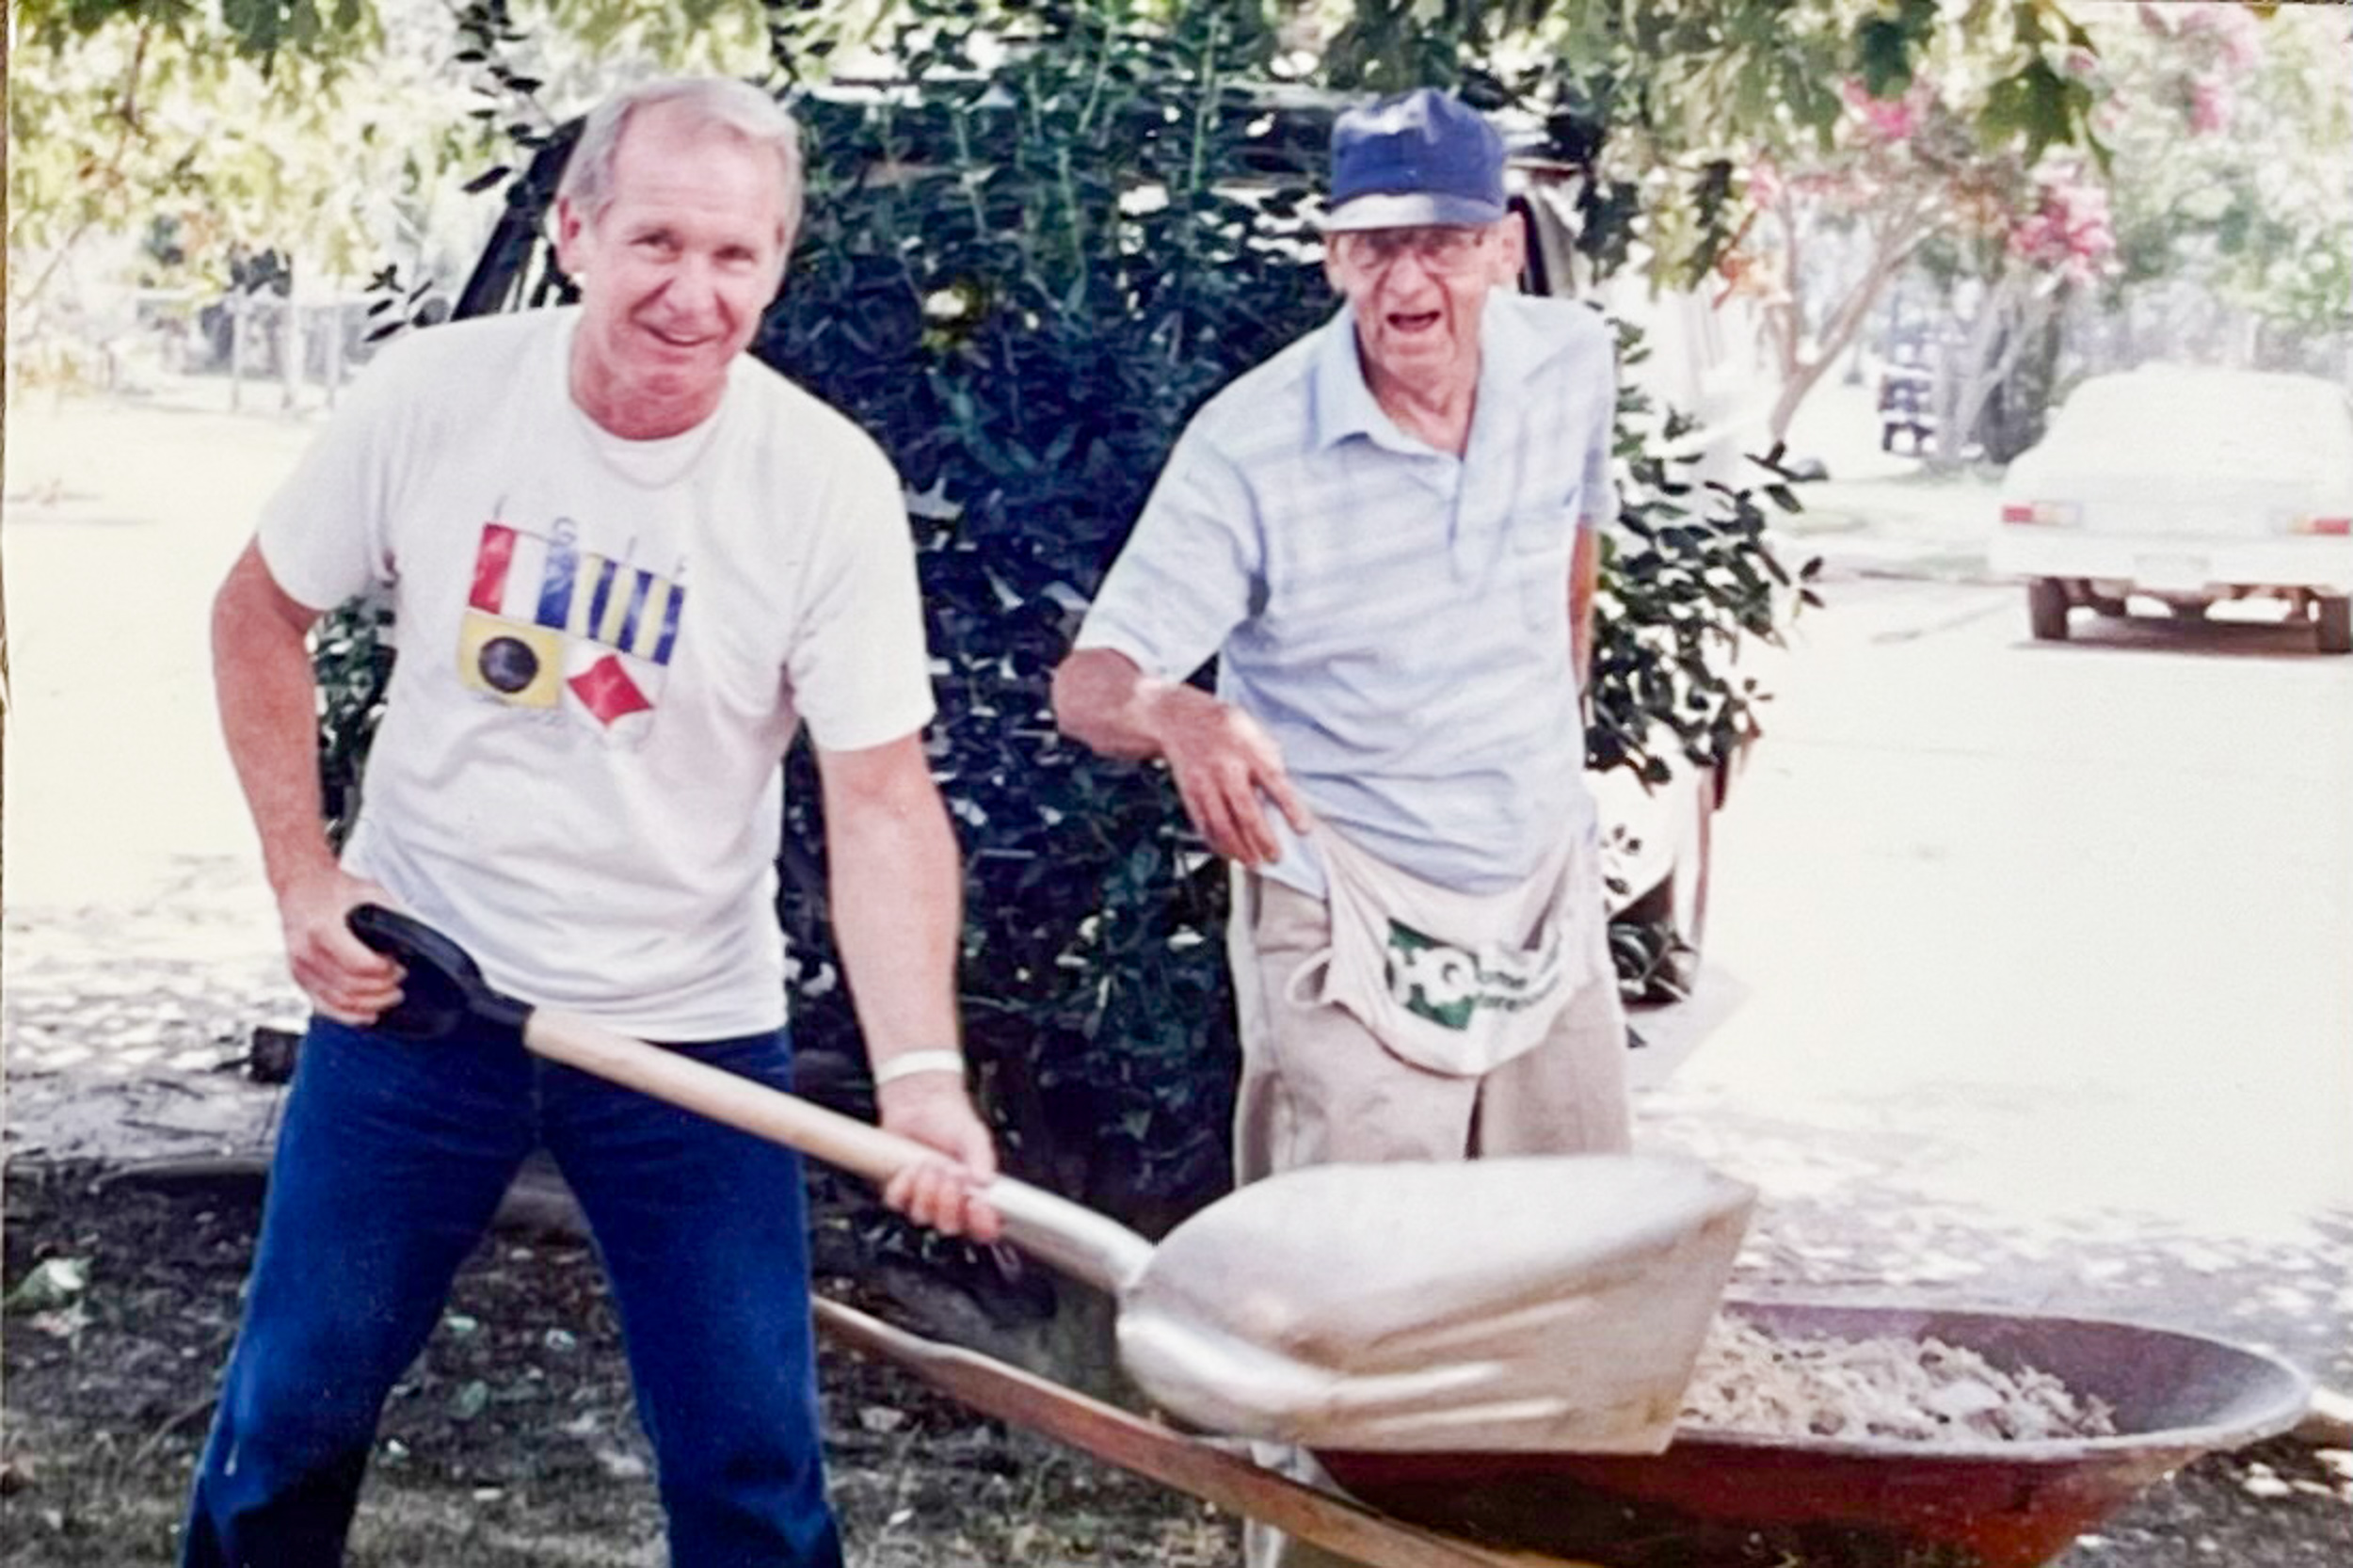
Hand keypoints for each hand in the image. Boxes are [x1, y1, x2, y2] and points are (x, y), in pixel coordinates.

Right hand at [277, 867, 405, 1025]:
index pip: (358, 965)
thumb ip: (392, 916)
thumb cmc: (335, 890)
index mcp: (322, 929)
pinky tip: (368, 1014)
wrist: (301, 886)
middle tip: (400, 980)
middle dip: (382, 988)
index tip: (400, 966)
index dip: (385, 971)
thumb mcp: (369, 892)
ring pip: (339, 1001)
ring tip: (391, 996)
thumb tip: (416, 939)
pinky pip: (324, 1006)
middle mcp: (306, 952)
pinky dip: (348, 1015)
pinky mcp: (299, 978)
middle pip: (351, 986)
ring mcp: (300, 968)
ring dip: (371, 1004)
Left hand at [876, 1077, 1002, 1242]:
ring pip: (922, 1216)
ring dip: (926, 1189)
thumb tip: (985, 1181)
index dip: (981, 1224)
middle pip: (950, 1226)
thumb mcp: (975, 1137)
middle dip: (949, 1202)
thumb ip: (983, 1158)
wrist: (919, 1103)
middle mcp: (950, 1201)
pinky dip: (904, 1185)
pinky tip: (912, 1166)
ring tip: (931, 1163)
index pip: (983, 1227)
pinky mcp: (899, 1191)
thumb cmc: (950, 1120)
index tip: (977, 1203)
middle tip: (951, 1175)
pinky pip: (897, 1202)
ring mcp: (923, 1199)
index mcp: (974, 1195)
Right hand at [1147, 686, 1312, 864]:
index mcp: (1247, 750)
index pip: (1274, 782)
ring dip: (1239, 848)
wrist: (1178, 718)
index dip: (1290, 808)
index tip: (1303, 830)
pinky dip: (1216, 843)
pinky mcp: (1189, 793)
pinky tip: (1228, 853)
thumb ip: (1269, 757)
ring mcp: (1204, 782)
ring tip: (1253, 862)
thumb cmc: (1223, 726)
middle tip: (1275, 856)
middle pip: (1246, 811)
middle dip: (1262, 839)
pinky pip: (1203, 824)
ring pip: (1222, 824)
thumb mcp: (1252, 730)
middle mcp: (1225, 768)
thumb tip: (1287, 787)